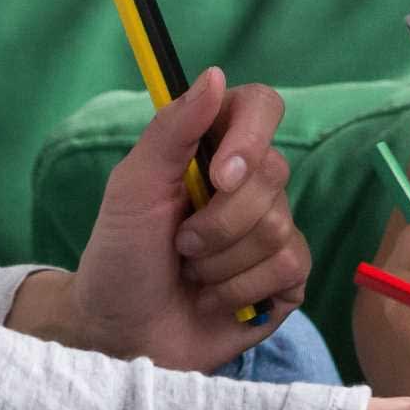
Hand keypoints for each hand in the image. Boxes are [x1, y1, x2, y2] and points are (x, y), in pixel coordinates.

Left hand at [66, 67, 307, 371]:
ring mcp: (272, 231)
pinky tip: (214, 298)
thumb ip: (172, 131)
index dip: (250, 136)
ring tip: (191, 273)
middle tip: (179, 243)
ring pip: (278, 227)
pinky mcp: (285, 279)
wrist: (120, 334)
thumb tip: (215, 75)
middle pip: (272, 174)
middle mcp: (249, 184)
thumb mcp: (132, 188)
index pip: (261, 107)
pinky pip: (290, 266)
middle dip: (217, 221)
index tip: (220, 173)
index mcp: (214, 149)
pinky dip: (240, 288)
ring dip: (220, 261)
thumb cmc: (120, 255)